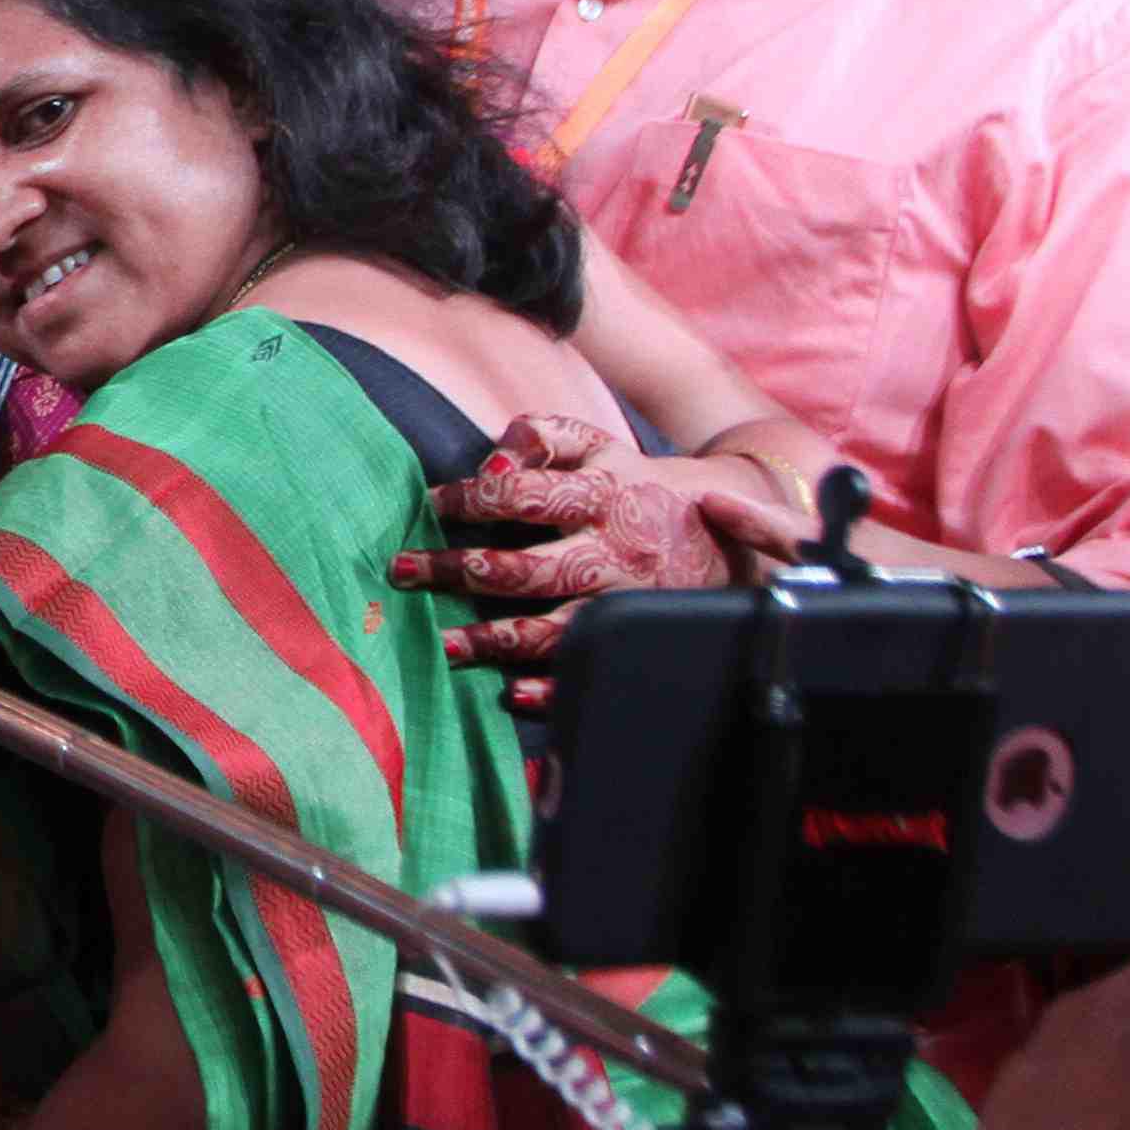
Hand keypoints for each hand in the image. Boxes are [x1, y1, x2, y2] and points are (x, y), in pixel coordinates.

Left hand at [392, 411, 800, 698]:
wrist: (725, 522)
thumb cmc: (635, 481)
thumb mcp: (598, 443)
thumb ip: (542, 437)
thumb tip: (494, 461)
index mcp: (601, 495)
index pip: (526, 495)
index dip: (474, 497)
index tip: (433, 504)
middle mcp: (611, 552)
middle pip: (529, 567)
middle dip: (462, 571)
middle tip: (404, 572)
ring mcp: (623, 601)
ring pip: (553, 628)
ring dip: (493, 639)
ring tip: (441, 642)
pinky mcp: (633, 636)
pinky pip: (590, 667)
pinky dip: (551, 686)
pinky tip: (511, 692)